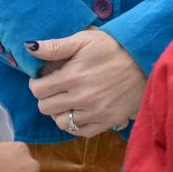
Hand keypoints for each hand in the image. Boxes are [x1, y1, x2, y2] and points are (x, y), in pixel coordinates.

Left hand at [27, 29, 144, 136]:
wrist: (142, 61)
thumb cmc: (111, 47)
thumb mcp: (84, 39)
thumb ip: (56, 46)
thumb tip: (30, 47)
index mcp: (73, 76)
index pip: (38, 90)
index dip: (36, 83)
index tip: (42, 78)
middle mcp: (81, 98)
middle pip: (46, 108)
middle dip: (45, 97)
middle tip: (54, 88)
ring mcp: (94, 113)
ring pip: (61, 122)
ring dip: (59, 112)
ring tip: (65, 100)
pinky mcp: (107, 122)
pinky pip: (81, 132)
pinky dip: (75, 124)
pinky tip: (78, 112)